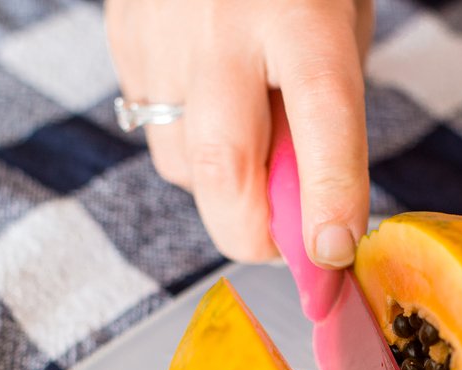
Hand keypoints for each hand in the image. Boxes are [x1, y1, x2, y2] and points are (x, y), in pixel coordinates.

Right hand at [104, 0, 372, 265]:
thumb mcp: (338, 20)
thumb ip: (328, 108)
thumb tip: (311, 209)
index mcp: (299, 14)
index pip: (321, 120)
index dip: (327, 197)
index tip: (331, 254)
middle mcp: (222, 29)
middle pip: (223, 168)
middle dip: (253, 233)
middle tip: (282, 247)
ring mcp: (161, 38)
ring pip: (183, 164)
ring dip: (223, 183)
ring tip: (249, 134)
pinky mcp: (122, 43)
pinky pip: (155, 131)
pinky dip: (191, 142)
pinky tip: (211, 97)